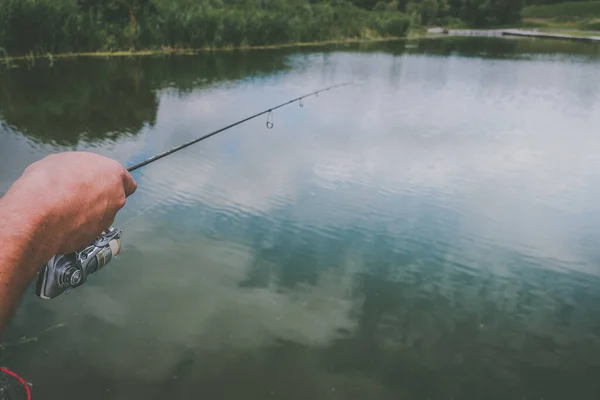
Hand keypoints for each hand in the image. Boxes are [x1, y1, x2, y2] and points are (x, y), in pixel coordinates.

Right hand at [4, 152, 136, 254]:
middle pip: (114, 198)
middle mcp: (116, 197)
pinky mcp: (94, 237)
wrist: (37, 215)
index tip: (102, 183)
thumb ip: (81, 169)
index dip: (113, 182)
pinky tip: (61, 222)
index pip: (127, 181)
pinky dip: (78, 227)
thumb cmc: (48, 182)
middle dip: (100, 197)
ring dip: (88, 213)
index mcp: (113, 174)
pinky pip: (88, 230)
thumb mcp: (63, 161)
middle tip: (78, 194)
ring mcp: (107, 219)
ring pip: (102, 215)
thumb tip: (77, 173)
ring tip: (64, 208)